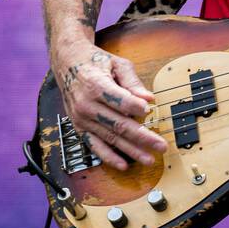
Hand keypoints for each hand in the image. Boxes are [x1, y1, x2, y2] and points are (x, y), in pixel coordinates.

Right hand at [52, 40, 168, 170]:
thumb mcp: (116, 63)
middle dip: (142, 137)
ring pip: (110, 138)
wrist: (67, 64)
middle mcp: (86, 105)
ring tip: (149, 159)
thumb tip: (149, 98)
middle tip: (161, 145)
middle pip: (118, 124)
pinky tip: (123, 165)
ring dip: (131, 150)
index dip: (135, 106)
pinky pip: (94, 146)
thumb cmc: (95, 62)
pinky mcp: (79, 128)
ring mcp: (82, 119)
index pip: (119, 100)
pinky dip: (108, 157)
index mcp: (95, 85)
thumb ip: (133, 82)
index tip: (149, 110)